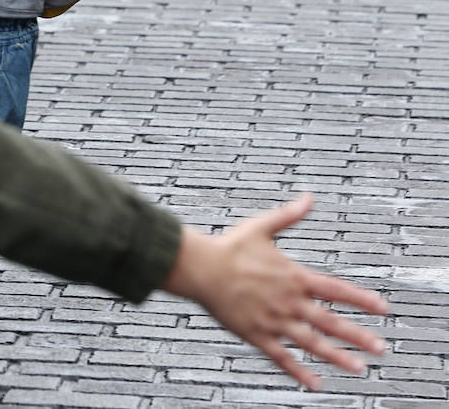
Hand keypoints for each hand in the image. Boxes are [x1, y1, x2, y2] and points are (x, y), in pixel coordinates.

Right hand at [162, 194, 388, 389]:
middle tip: (380, 348)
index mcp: (293, 277)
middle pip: (330, 321)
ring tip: (358, 368)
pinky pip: (282, 357)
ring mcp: (274, 320)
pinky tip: (314, 384)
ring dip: (337, 356)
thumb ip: (288, 216)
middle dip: (358, 336)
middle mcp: (289, 301)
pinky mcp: (256, 334)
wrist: (200, 267)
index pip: (336, 289)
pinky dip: (299, 371)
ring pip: (312, 343)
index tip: (382, 308)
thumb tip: (308, 198)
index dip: (361, 299)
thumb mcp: (261, 227)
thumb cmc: (228, 247)